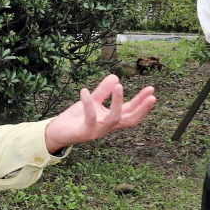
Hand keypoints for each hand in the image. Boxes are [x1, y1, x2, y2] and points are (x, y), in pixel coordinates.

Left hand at [42, 74, 156, 154]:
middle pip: (129, 119)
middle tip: (152, 95)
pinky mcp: (85, 132)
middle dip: (141, 108)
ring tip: (120, 86)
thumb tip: (116, 77)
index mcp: (110, 119)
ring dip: (118, 102)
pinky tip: (84, 91)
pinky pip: (89, 117)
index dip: (141, 102)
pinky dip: (88, 104)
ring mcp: (97, 131)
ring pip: (114, 119)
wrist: (57, 132)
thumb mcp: (92, 101)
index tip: (151, 89)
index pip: (130, 111)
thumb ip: (103, 91)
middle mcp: (107, 127)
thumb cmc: (75, 118)